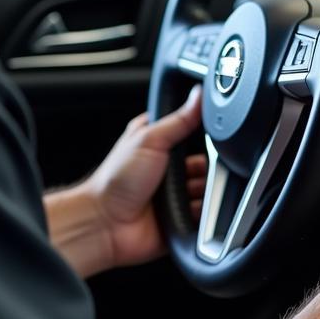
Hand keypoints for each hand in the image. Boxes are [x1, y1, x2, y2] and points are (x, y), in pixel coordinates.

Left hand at [85, 86, 205, 270]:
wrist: (106, 223)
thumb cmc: (115, 179)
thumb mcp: (149, 139)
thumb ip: (178, 119)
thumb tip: (198, 95)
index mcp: (158, 145)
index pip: (192, 135)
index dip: (204, 136)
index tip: (213, 137)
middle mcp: (167, 170)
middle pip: (205, 165)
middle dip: (210, 169)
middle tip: (200, 171)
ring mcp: (174, 195)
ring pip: (207, 191)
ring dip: (207, 193)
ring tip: (192, 193)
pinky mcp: (179, 220)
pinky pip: (204, 217)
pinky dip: (205, 215)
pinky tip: (196, 211)